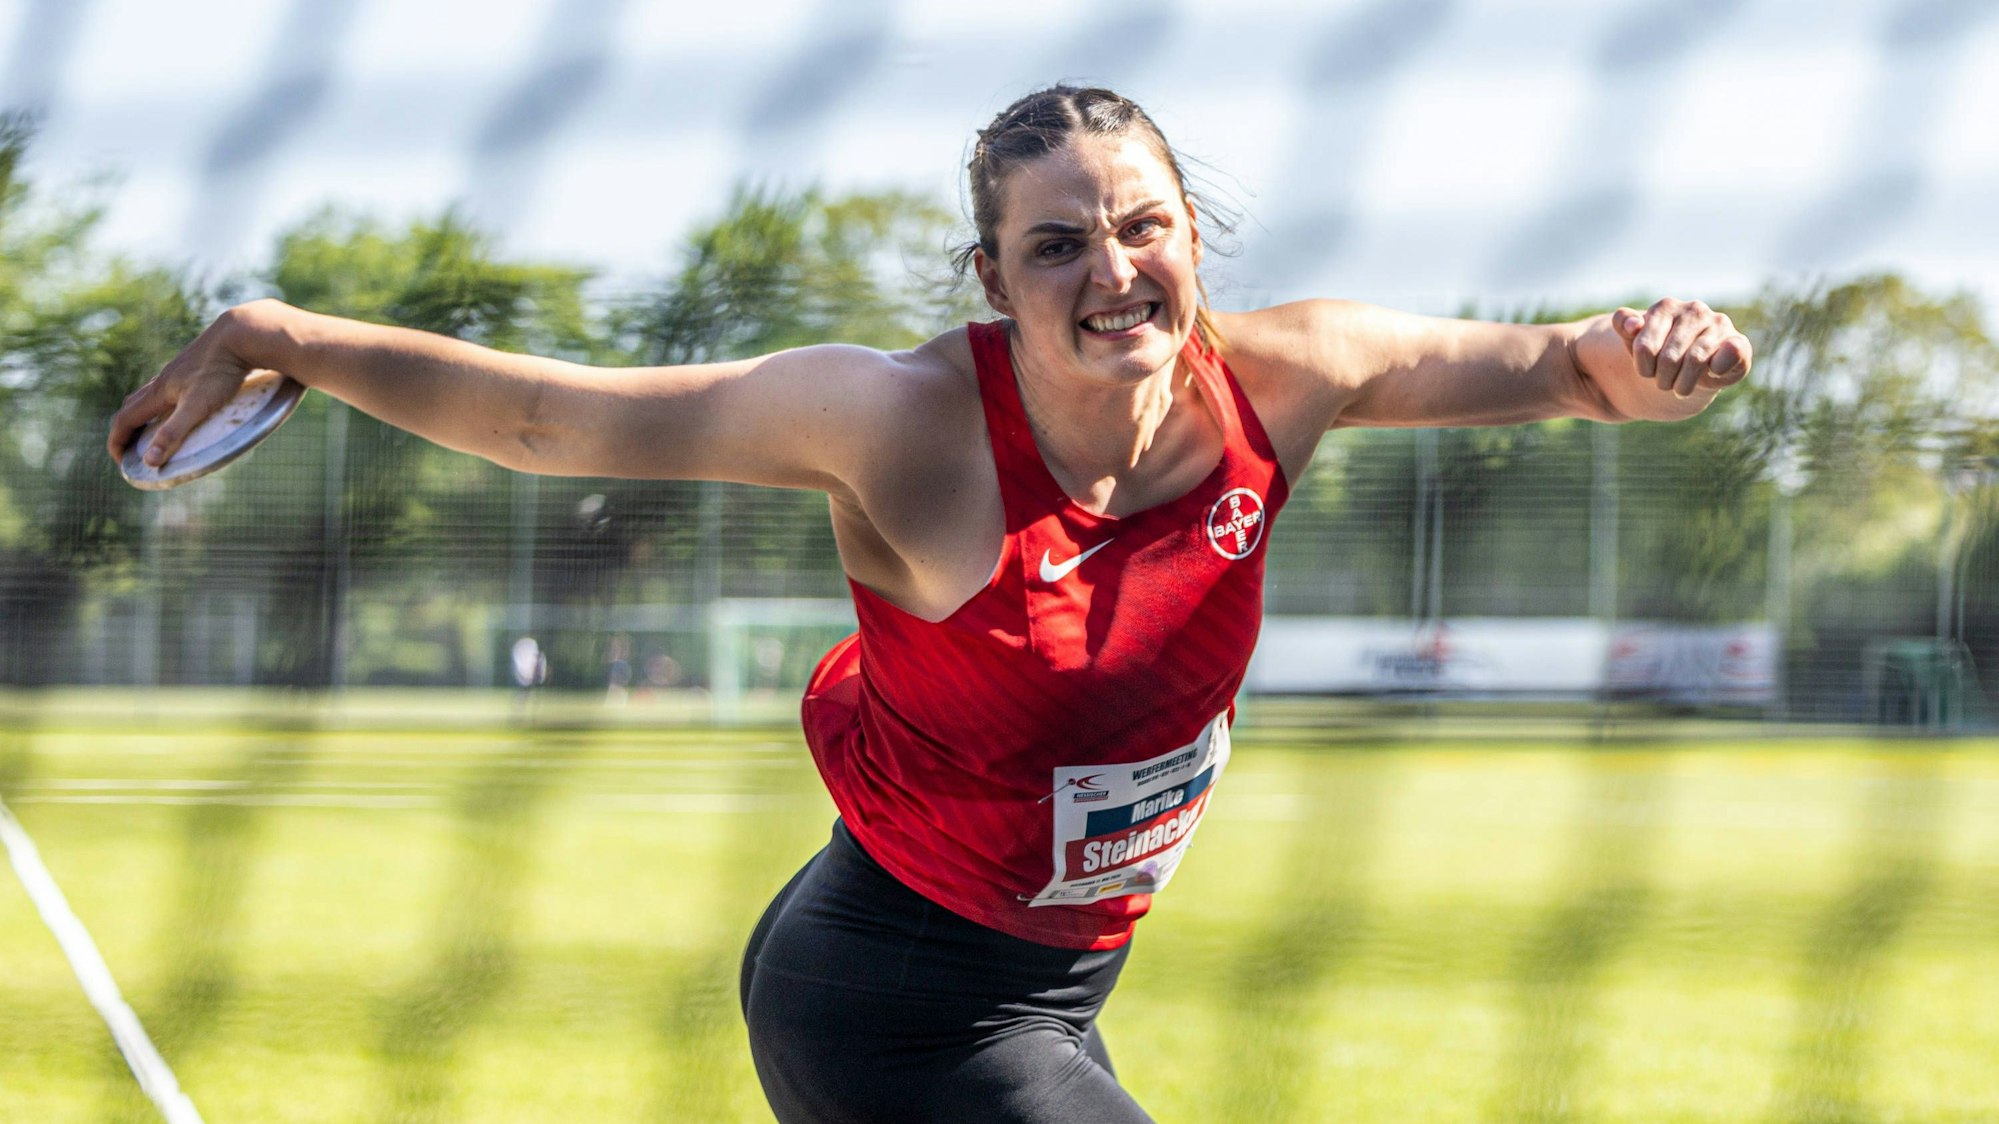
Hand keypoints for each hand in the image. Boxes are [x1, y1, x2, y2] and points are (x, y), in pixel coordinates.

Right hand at [107, 301, 285, 466]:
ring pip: (152, 393)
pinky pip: (171, 386)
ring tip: (153, 429)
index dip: (117, 440)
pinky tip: (182, 404)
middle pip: (134, 405)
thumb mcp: (197, 407)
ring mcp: (180, 371)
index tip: (119, 460)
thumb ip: (174, 432)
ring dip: (145, 413)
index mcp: (159, 391)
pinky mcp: (196, 366)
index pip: (126, 418)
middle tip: (130, 448)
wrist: (240, 336)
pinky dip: (166, 401)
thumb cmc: (220, 372)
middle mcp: (164, 380)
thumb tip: (149, 460)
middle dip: (127, 428)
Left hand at [1613, 297, 1751, 398]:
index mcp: (1665, 306)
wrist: (1690, 371)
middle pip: (1668, 358)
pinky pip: (1730, 355)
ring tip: (1679, 388)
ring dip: (1683, 384)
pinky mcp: (1738, 341)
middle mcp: (1694, 309)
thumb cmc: (1660, 354)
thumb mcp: (1635, 343)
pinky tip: (1711, 373)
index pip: (1644, 347)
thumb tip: (1632, 324)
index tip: (1647, 372)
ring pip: (1695, 361)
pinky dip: (1717, 371)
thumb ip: (1623, 326)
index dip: (1643, 369)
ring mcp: (1719, 323)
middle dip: (1662, 379)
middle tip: (1664, 383)